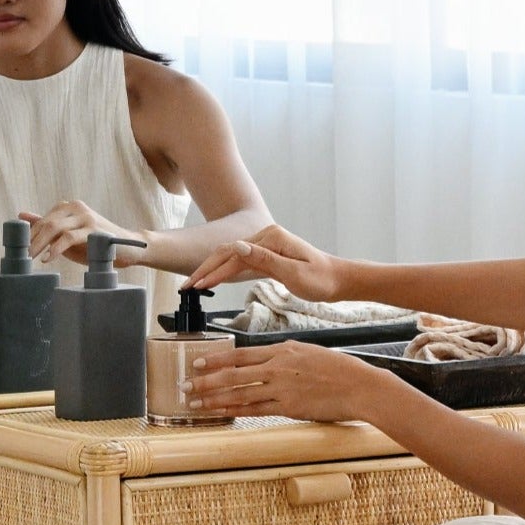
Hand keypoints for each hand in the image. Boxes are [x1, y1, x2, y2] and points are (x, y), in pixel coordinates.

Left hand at [21, 200, 144, 267]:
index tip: (20, 249)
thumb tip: (22, 215)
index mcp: (68, 207)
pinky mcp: (93, 229)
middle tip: (23, 256)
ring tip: (31, 257)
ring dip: (40, 244)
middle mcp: (76, 207)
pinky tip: (48, 258)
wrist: (128, 248)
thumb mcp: (68, 235)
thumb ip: (47, 224)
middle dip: (32, 240)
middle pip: (47, 222)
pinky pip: (69, 237)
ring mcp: (86, 216)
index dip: (30, 234)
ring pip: (55, 227)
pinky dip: (56, 248)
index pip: (43, 219)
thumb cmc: (96, 243)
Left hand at [186, 340, 381, 425]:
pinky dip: (234, 411)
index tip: (197, 363)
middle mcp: (277, 366)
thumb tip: (267, 362)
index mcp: (282, 350)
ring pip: (239, 393)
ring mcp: (281, 387)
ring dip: (213, 398)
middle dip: (205, 380)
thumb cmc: (338, 370)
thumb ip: (285, 357)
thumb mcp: (308, 352)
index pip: (241, 354)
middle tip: (185, 385)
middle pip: (232, 373)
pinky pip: (254, 410)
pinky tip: (220, 413)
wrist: (359, 385)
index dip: (216, 359)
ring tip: (194, 404)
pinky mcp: (288, 407)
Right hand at [187, 221, 349, 300]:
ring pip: (231, 257)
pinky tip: (213, 279)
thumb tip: (237, 246)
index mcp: (271, 238)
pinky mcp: (268, 255)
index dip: (212, 271)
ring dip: (212, 271)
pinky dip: (225, 271)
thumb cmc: (321, 279)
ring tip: (193, 284)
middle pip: (227, 252)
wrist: (339, 280)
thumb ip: (265, 260)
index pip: (232, 255)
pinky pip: (241, 262)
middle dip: (205, 270)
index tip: (195, 286)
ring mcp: (266, 245)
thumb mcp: (294, 273)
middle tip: (185, 287)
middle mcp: (266, 237)